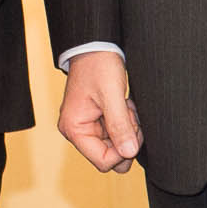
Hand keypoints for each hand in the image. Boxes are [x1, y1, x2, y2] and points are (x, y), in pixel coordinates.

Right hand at [59, 50, 142, 174]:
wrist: (95, 46)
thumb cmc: (98, 65)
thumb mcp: (112, 95)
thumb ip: (120, 126)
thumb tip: (129, 153)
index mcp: (74, 129)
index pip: (103, 161)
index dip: (123, 151)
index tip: (131, 129)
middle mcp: (78, 132)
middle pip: (110, 157)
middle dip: (126, 139)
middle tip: (129, 115)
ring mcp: (88, 127)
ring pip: (116, 146)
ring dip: (128, 129)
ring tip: (127, 107)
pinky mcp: (97, 121)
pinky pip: (117, 134)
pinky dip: (126, 122)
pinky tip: (125, 106)